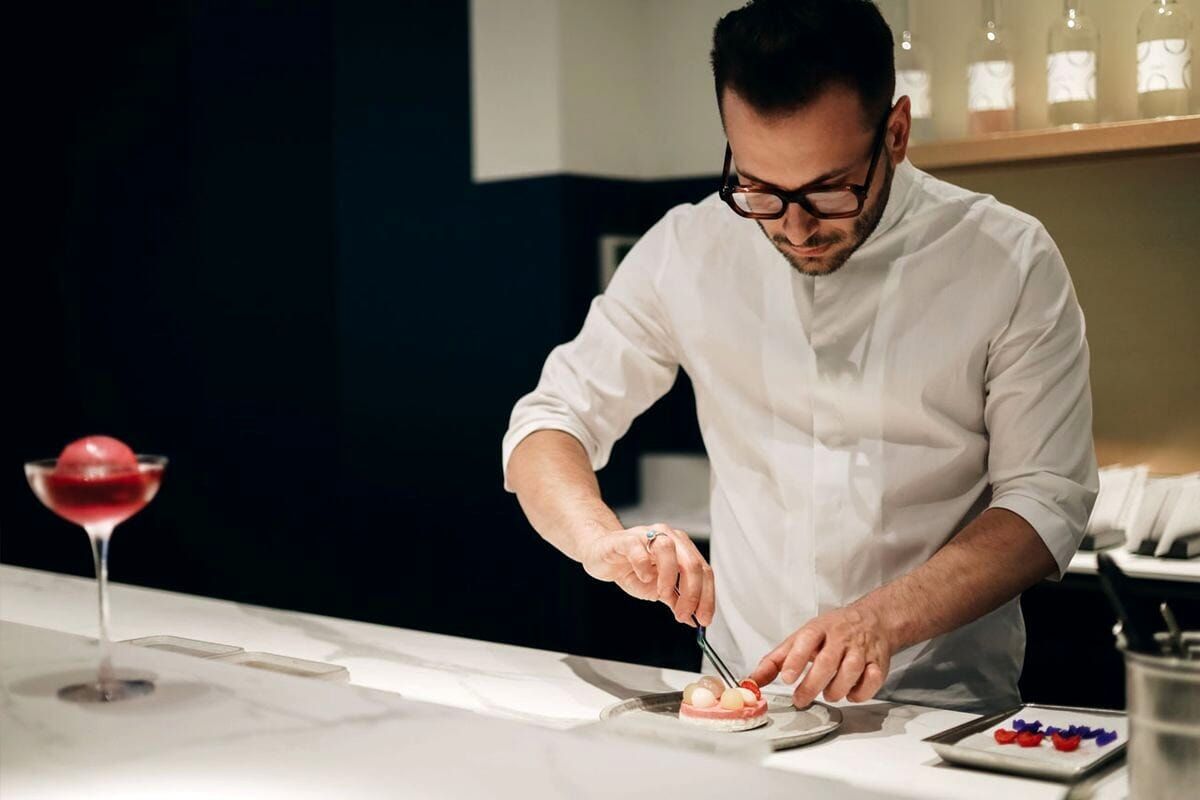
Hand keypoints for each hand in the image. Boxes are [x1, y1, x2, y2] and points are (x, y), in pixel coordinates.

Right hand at [579, 524, 714, 625]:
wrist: (601, 555)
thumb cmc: (630, 568)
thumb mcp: (657, 589)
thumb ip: (676, 600)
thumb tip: (694, 619)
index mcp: (681, 548)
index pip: (703, 571)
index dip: (707, 597)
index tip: (703, 619)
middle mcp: (668, 536)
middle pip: (691, 562)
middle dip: (692, 593)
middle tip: (683, 614)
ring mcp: (646, 534)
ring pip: (667, 549)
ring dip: (669, 578)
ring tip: (662, 594)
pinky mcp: (625, 539)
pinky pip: (638, 549)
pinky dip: (643, 566)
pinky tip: (643, 578)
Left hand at [750, 605, 893, 706]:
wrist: (871, 620)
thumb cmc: (831, 631)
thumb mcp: (800, 638)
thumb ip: (775, 661)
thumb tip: (751, 682)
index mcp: (819, 628)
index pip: (806, 640)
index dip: (796, 659)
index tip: (786, 677)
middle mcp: (841, 637)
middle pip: (827, 662)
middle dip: (812, 684)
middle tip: (799, 699)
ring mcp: (861, 650)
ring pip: (850, 672)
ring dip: (836, 690)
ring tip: (826, 694)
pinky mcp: (878, 663)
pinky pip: (871, 682)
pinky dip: (860, 693)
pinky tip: (849, 692)